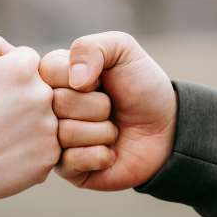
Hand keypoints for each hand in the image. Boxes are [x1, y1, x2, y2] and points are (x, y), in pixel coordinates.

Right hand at [0, 35, 59, 216]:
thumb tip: (15, 50)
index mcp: (23, 67)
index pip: (28, 61)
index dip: (6, 77)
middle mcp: (43, 94)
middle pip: (40, 88)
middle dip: (21, 99)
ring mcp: (50, 127)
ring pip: (45, 118)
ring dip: (27, 124)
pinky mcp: (51, 155)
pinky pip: (45, 145)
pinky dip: (28, 150)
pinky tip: (4, 154)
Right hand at [39, 31, 176, 190]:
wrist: (168, 129)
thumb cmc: (142, 86)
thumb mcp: (122, 50)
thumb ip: (91, 47)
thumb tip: (74, 80)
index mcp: (54, 76)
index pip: (48, 71)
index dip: (81, 77)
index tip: (100, 80)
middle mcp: (49, 108)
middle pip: (57, 103)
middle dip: (97, 105)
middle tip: (111, 108)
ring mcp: (55, 139)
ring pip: (66, 133)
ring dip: (102, 131)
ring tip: (112, 129)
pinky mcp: (66, 169)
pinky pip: (72, 161)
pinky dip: (100, 155)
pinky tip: (109, 152)